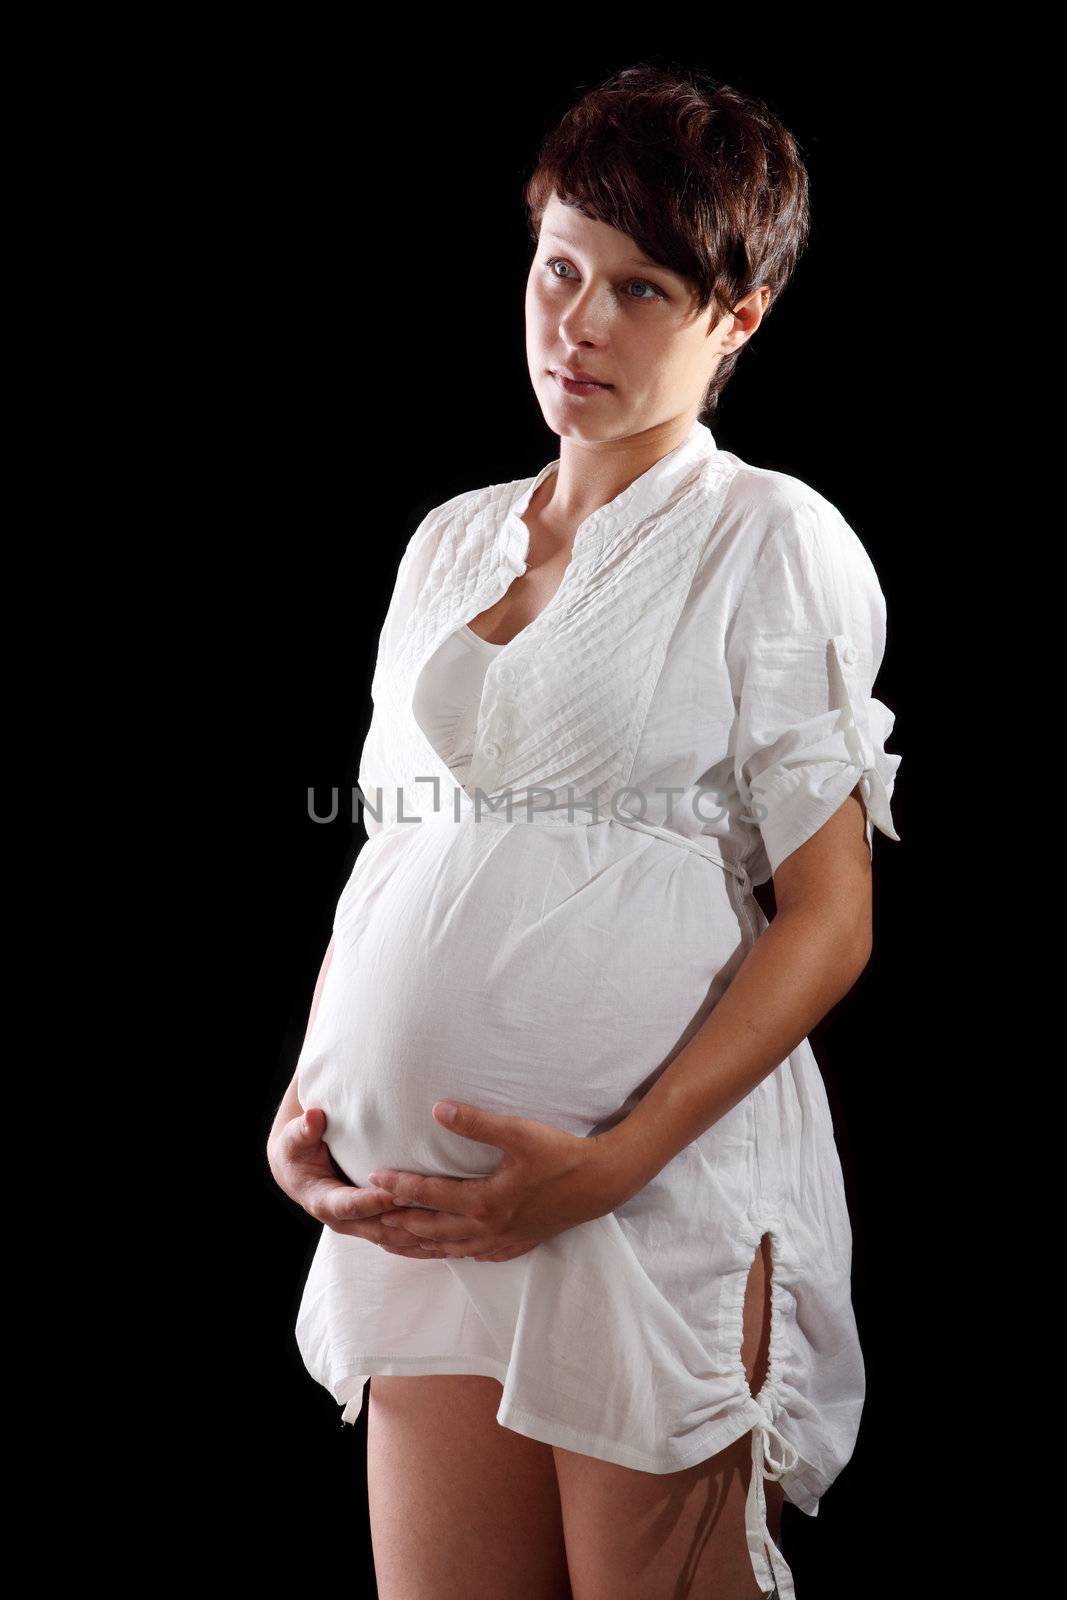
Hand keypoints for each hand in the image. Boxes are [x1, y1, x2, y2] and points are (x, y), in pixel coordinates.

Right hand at [266, 1107, 445, 1257]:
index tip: (399, 1192)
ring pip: (395, 1238)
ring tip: (451, 1226)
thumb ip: (304, 1130)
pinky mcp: (375, 1226)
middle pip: (380, 1229)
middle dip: (409, 1222)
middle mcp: (344, 1222)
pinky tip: (450, 1238)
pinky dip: (424, 1241)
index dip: (375, 1201)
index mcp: (323, 1202)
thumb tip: (313, 1117)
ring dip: (422, 1235)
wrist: (299, 1171)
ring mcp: (361, 1227)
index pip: (352, 1206)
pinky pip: (402, 1239)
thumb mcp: (295, 1139)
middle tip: (438, 1210)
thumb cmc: (298, 1150)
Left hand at [366, 1100, 622, 1261]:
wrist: (599, 1184)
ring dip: (419, 1244)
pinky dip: (454, 1254)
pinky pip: (476, 1255)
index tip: (373, 1177)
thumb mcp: (518, 1133)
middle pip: (432, 1229)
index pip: (430, 1195)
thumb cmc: (559, 1154)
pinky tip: (449, 1252)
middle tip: (370, 1216)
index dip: (399, 1186)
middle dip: (399, 1222)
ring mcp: (502, 1239)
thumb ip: (476, 1123)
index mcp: (485, 1201)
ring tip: (394, 1240)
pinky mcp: (516, 1243)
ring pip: (450, 1248)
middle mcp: (488, 1227)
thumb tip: (438, 1109)